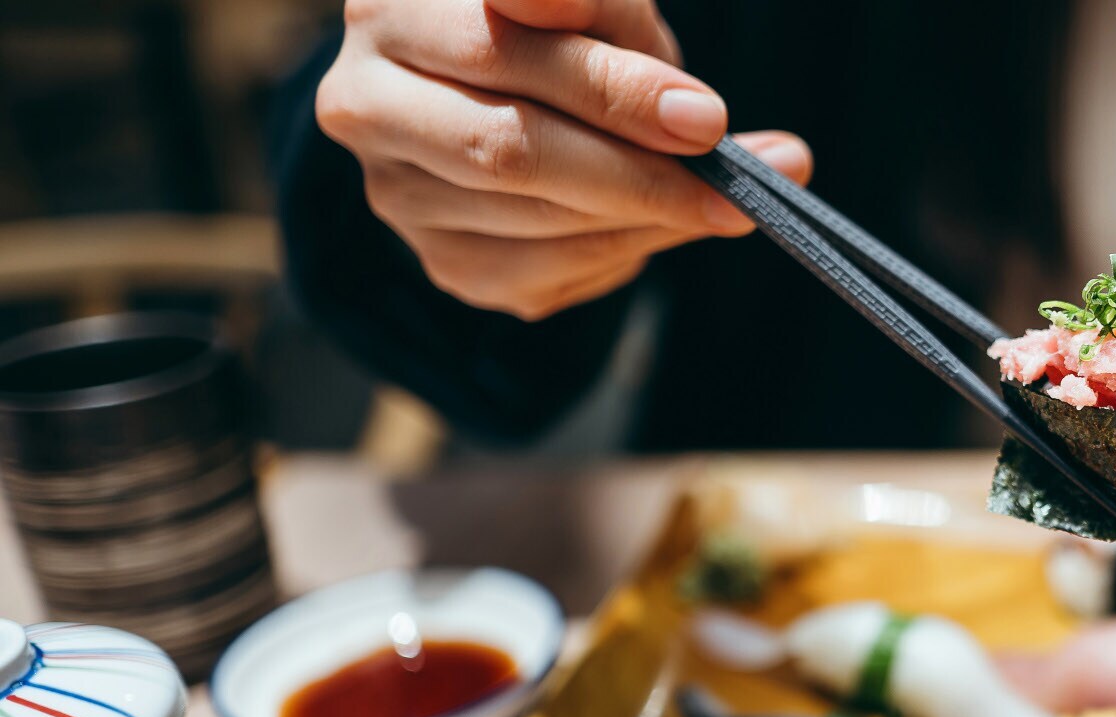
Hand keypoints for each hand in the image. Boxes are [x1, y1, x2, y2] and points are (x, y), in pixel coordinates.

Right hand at [316, 0, 810, 320]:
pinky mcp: (442, 261)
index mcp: (389, 11)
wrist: (516, 98)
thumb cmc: (560, 34)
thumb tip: (690, 113)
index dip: (606, 86)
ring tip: (730, 200)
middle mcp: (365, 102)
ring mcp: (395, 193)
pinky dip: (625, 251)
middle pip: (511, 150)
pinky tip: (667, 223)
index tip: (703, 114)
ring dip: (647, 215)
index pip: (500, 47)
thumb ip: (618, 27)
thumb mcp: (591, 6)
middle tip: (731, 175)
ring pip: (536, 219)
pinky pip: (547, 273)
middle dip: (639, 169)